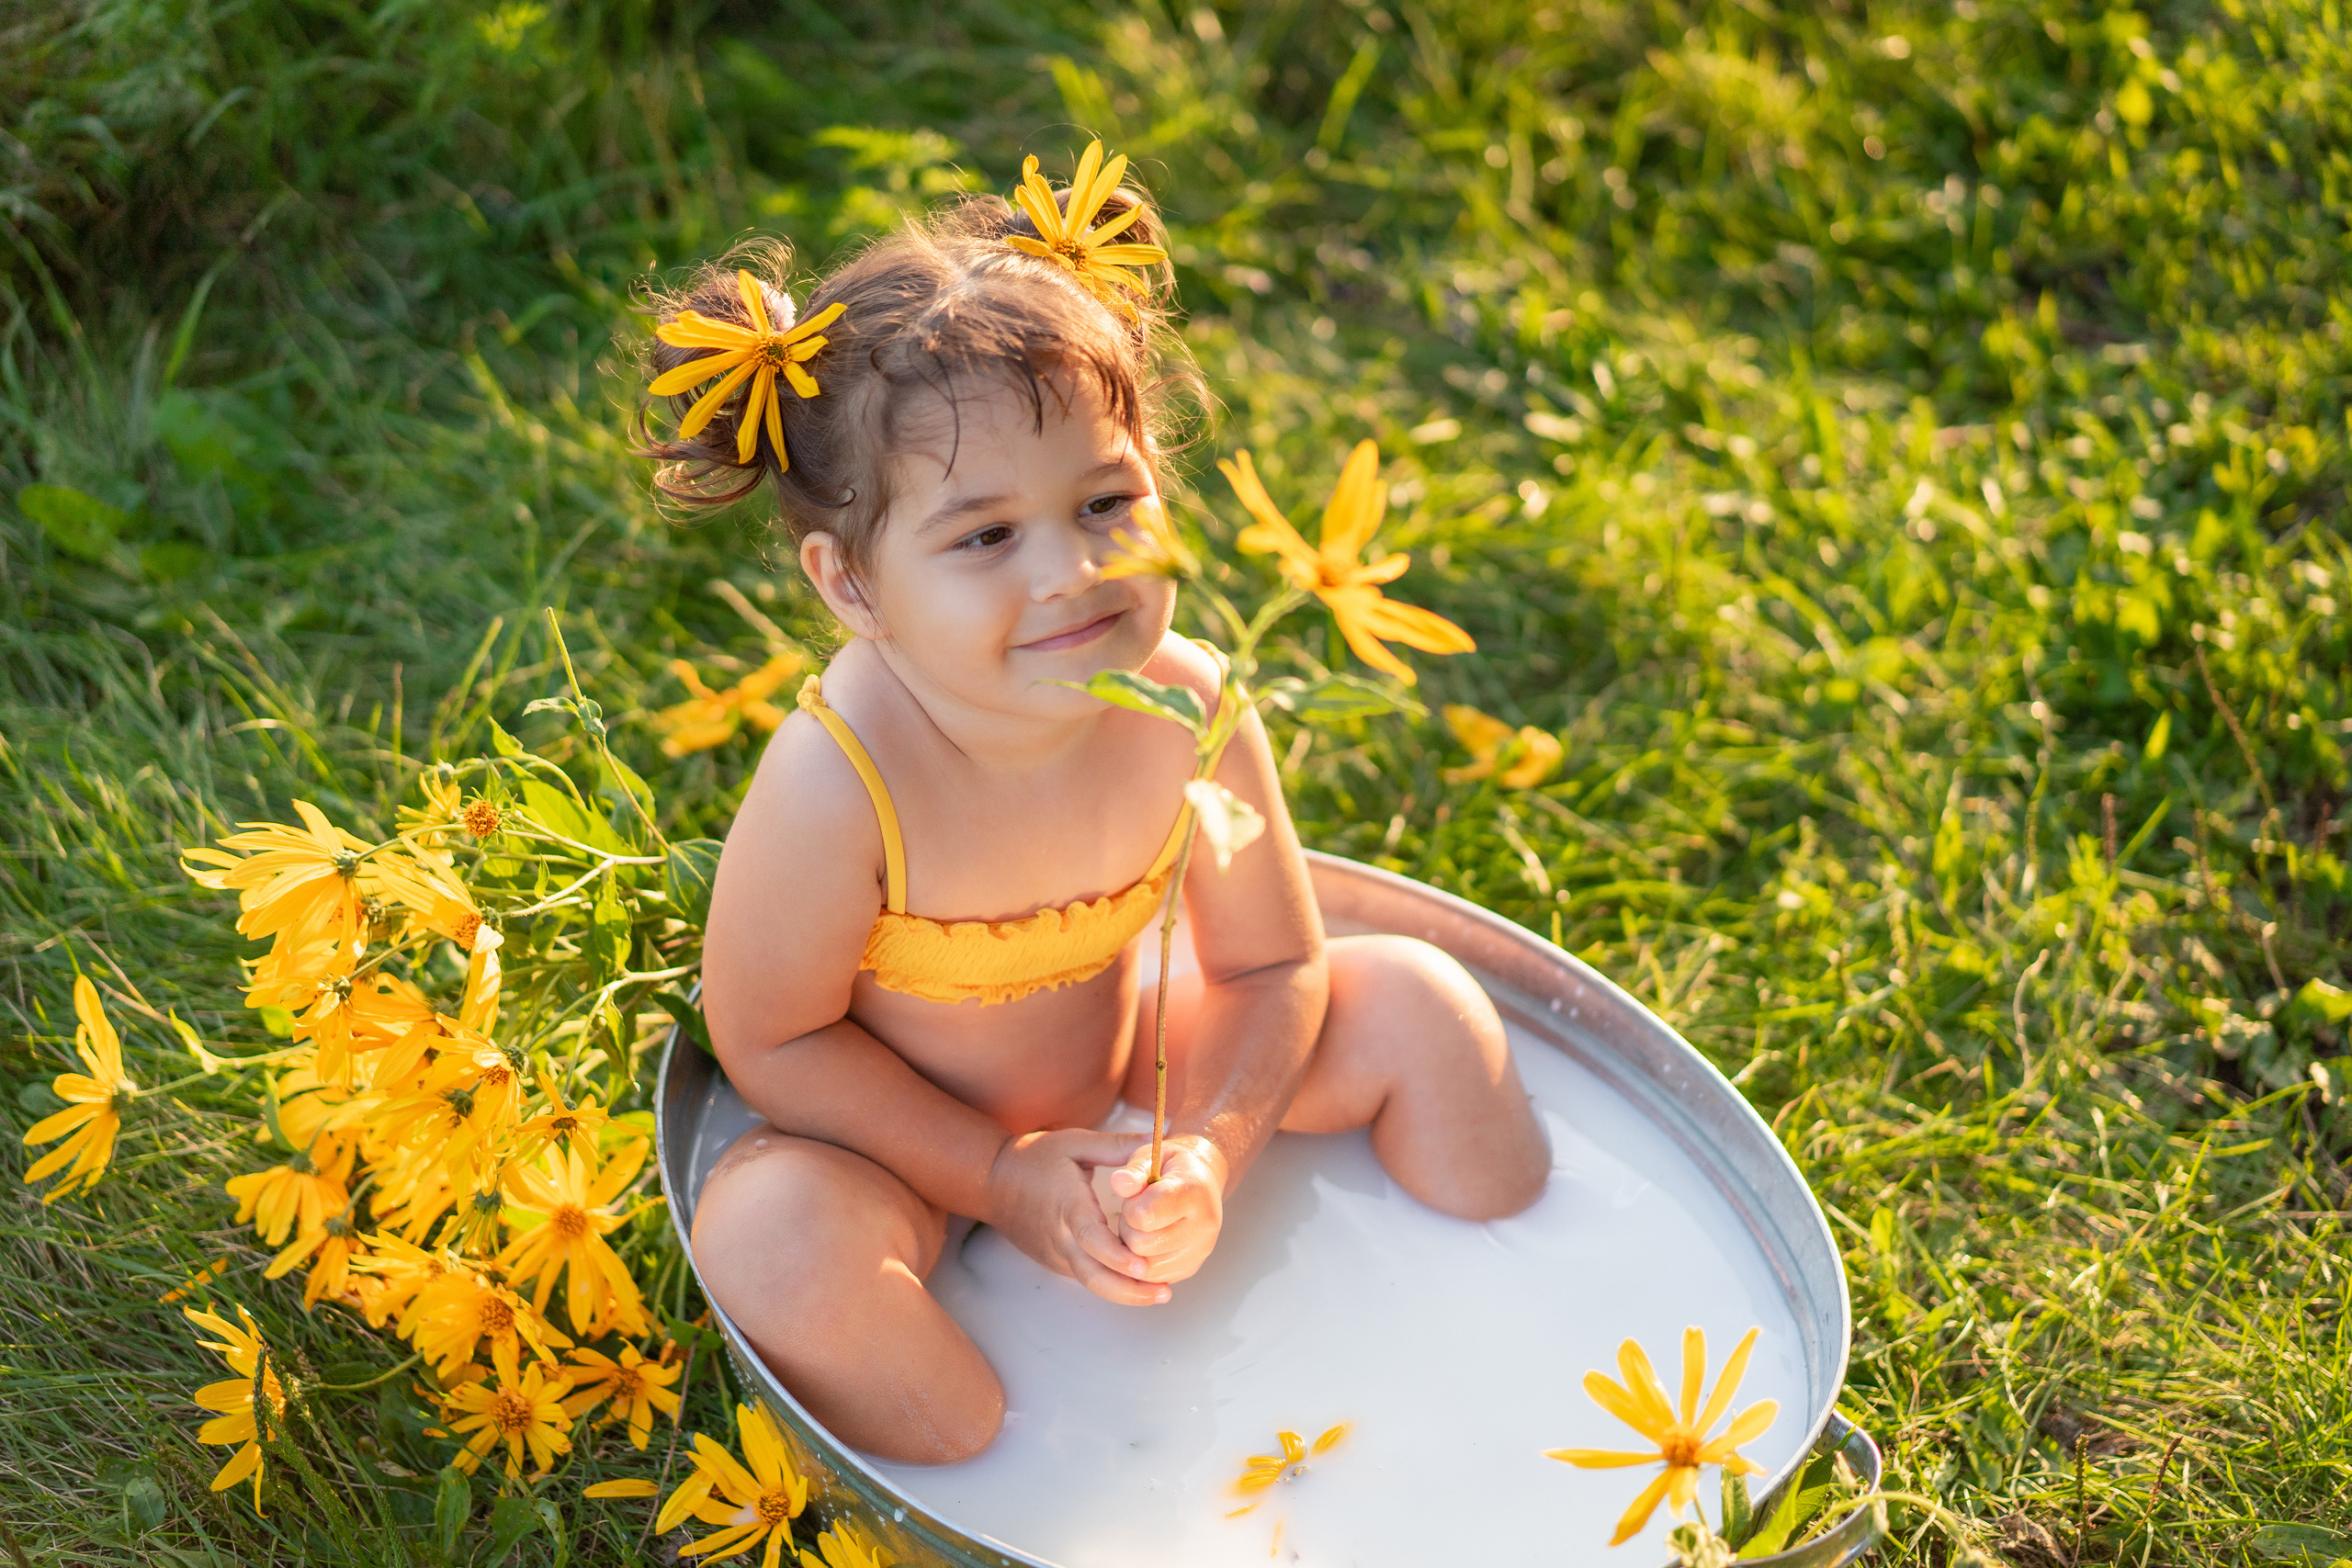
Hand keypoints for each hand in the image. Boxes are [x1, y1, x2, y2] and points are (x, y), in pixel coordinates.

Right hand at [982, 1130, 1169, 1305]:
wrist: (992, 1182)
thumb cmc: (1035, 1159)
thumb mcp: (1076, 1143)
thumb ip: (1118, 1145)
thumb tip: (1157, 1138)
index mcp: (1066, 1204)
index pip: (1090, 1237)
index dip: (1116, 1255)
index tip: (1143, 1267)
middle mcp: (1059, 1236)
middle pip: (1092, 1275)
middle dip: (1128, 1290)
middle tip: (1163, 1293)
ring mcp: (1056, 1253)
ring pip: (1090, 1282)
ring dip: (1124, 1293)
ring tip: (1159, 1294)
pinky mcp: (1056, 1261)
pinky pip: (1085, 1276)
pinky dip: (1111, 1283)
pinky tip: (1138, 1283)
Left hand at [1105, 1134, 1227, 1284]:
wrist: (1201, 1183)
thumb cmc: (1171, 1167)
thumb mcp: (1152, 1156)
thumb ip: (1134, 1170)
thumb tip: (1118, 1183)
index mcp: (1195, 1191)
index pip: (1145, 1215)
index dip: (1130, 1206)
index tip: (1136, 1194)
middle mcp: (1204, 1226)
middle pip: (1140, 1244)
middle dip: (1128, 1227)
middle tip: (1138, 1210)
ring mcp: (1200, 1252)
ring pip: (1143, 1267)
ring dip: (1132, 1248)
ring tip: (1143, 1226)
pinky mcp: (1190, 1269)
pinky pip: (1150, 1279)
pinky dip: (1140, 1263)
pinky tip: (1148, 1240)